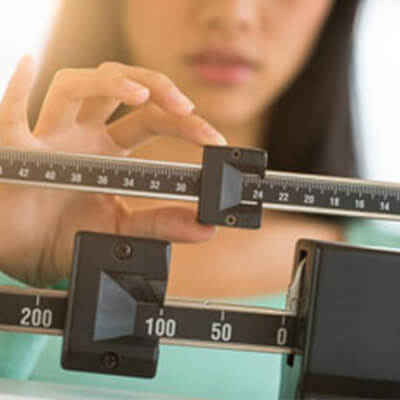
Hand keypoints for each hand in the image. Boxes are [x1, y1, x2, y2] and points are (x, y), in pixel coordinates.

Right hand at [0, 55, 225, 286]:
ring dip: (109, 82)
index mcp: (109, 152)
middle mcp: (83, 136)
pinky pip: (11, 113)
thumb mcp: (122, 229)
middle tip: (187, 108)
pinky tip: (27, 64)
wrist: (28, 256)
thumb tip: (203, 227)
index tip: (214, 139)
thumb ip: (159, 225)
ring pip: (75, 86)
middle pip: (120, 91)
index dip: (185, 125)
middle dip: (157, 90)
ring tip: (141, 95)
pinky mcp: (16, 150)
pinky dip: (16, 88)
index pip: (151, 121)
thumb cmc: (68, 236)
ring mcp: (51, 137)